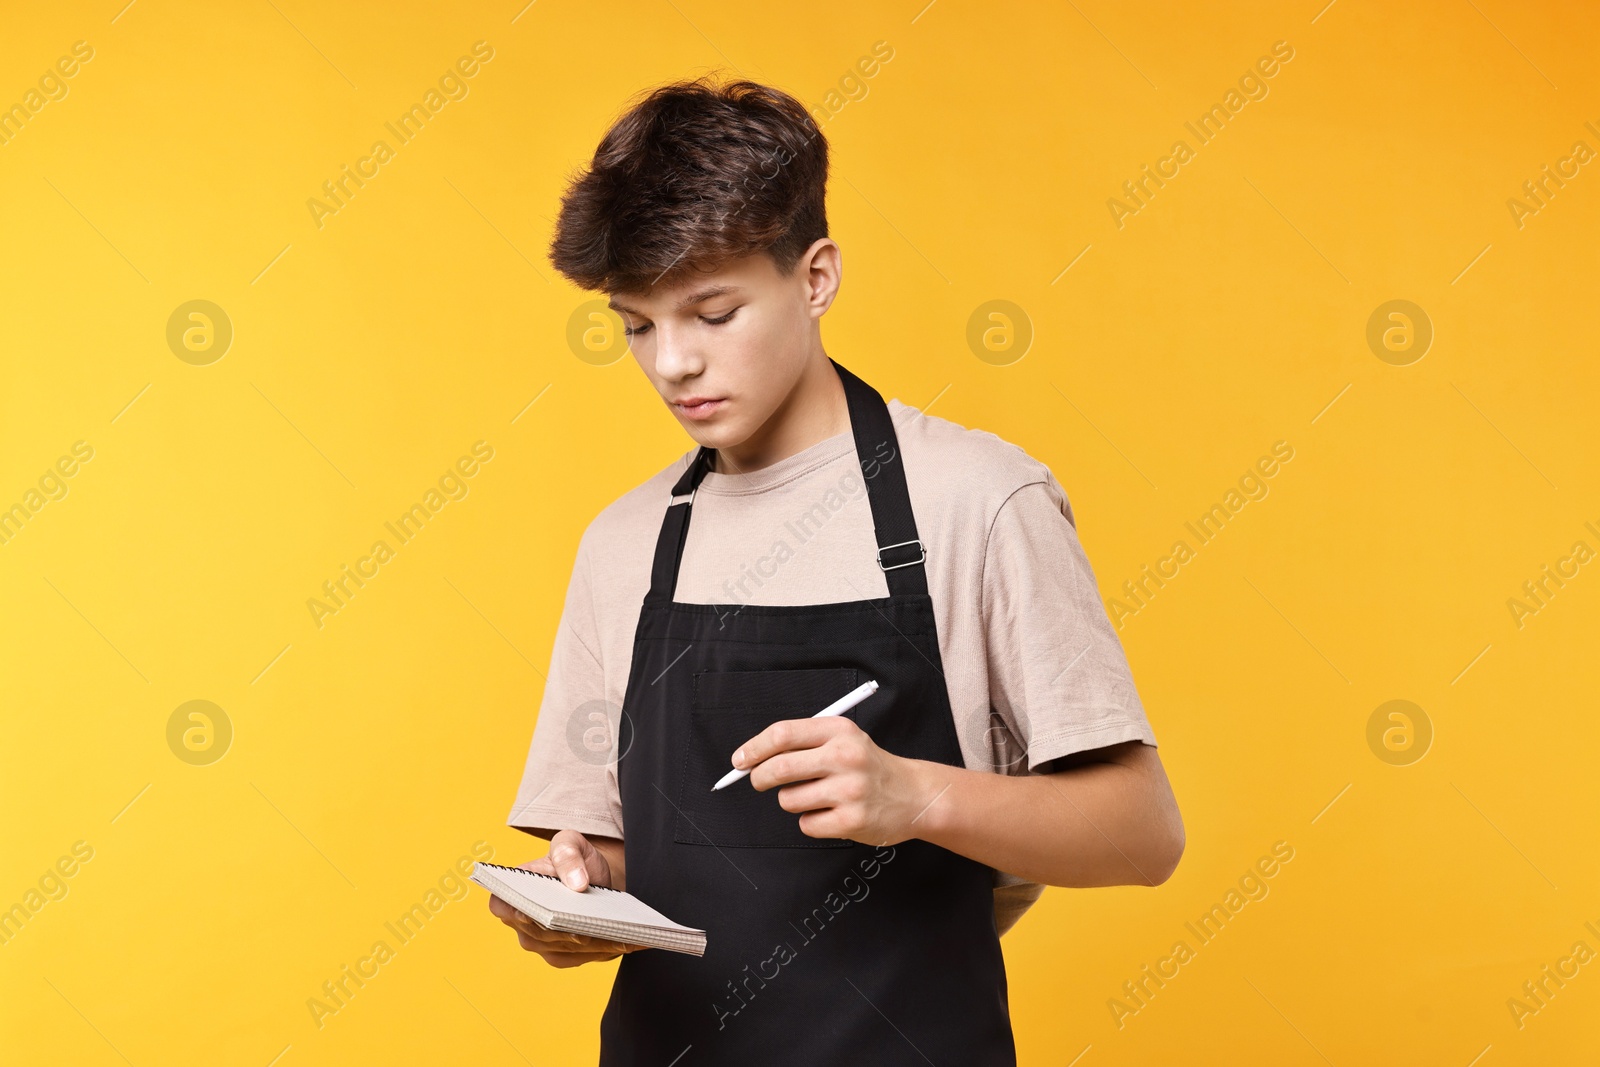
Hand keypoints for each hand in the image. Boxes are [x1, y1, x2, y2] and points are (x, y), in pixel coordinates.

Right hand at [487, 830, 642, 967]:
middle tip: (591, 924)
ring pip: (563, 948)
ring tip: (618, 932)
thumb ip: (567, 854)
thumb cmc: (575, 859)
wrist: (594, 877)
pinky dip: (603, 949)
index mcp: (512, 892)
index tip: (535, 913)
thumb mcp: (570, 843)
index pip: (503, 906)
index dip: (515, 911)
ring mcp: (541, 943)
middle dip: (565, 930)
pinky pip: (581, 957)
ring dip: (590, 943)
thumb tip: (576, 883)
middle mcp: (521, 923)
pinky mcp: (563, 955)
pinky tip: (626, 939)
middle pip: (540, 933)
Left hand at [738, 716, 940, 846]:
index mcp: (838, 731)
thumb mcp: (844, 739)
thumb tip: (751, 759)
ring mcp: (850, 790)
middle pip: (779, 768)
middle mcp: (845, 757)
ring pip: (789, 799)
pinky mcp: (852, 820)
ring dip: (792, 801)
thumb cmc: (869, 766)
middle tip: (760, 781)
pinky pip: (806, 824)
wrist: (914, 794)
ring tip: (816, 797)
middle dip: (759, 778)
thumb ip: (802, 744)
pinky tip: (831, 813)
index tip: (740, 760)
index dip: (754, 749)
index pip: (782, 734)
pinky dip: (811, 822)